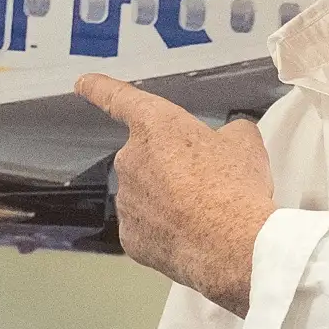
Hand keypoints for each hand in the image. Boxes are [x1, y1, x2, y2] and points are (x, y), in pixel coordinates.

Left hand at [78, 73, 275, 313]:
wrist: (232, 245)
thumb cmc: (235, 189)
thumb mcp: (245, 144)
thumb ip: (229, 133)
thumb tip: (230, 139)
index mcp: (156, 126)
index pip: (120, 98)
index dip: (100, 88)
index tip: (83, 83)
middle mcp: (131, 159)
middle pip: (149, 158)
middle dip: (173, 168)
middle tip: (208, 183)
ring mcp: (127, 200)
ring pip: (148, 195)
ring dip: (171, 201)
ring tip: (207, 213)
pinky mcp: (130, 237)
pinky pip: (147, 228)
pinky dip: (166, 231)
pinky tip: (193, 235)